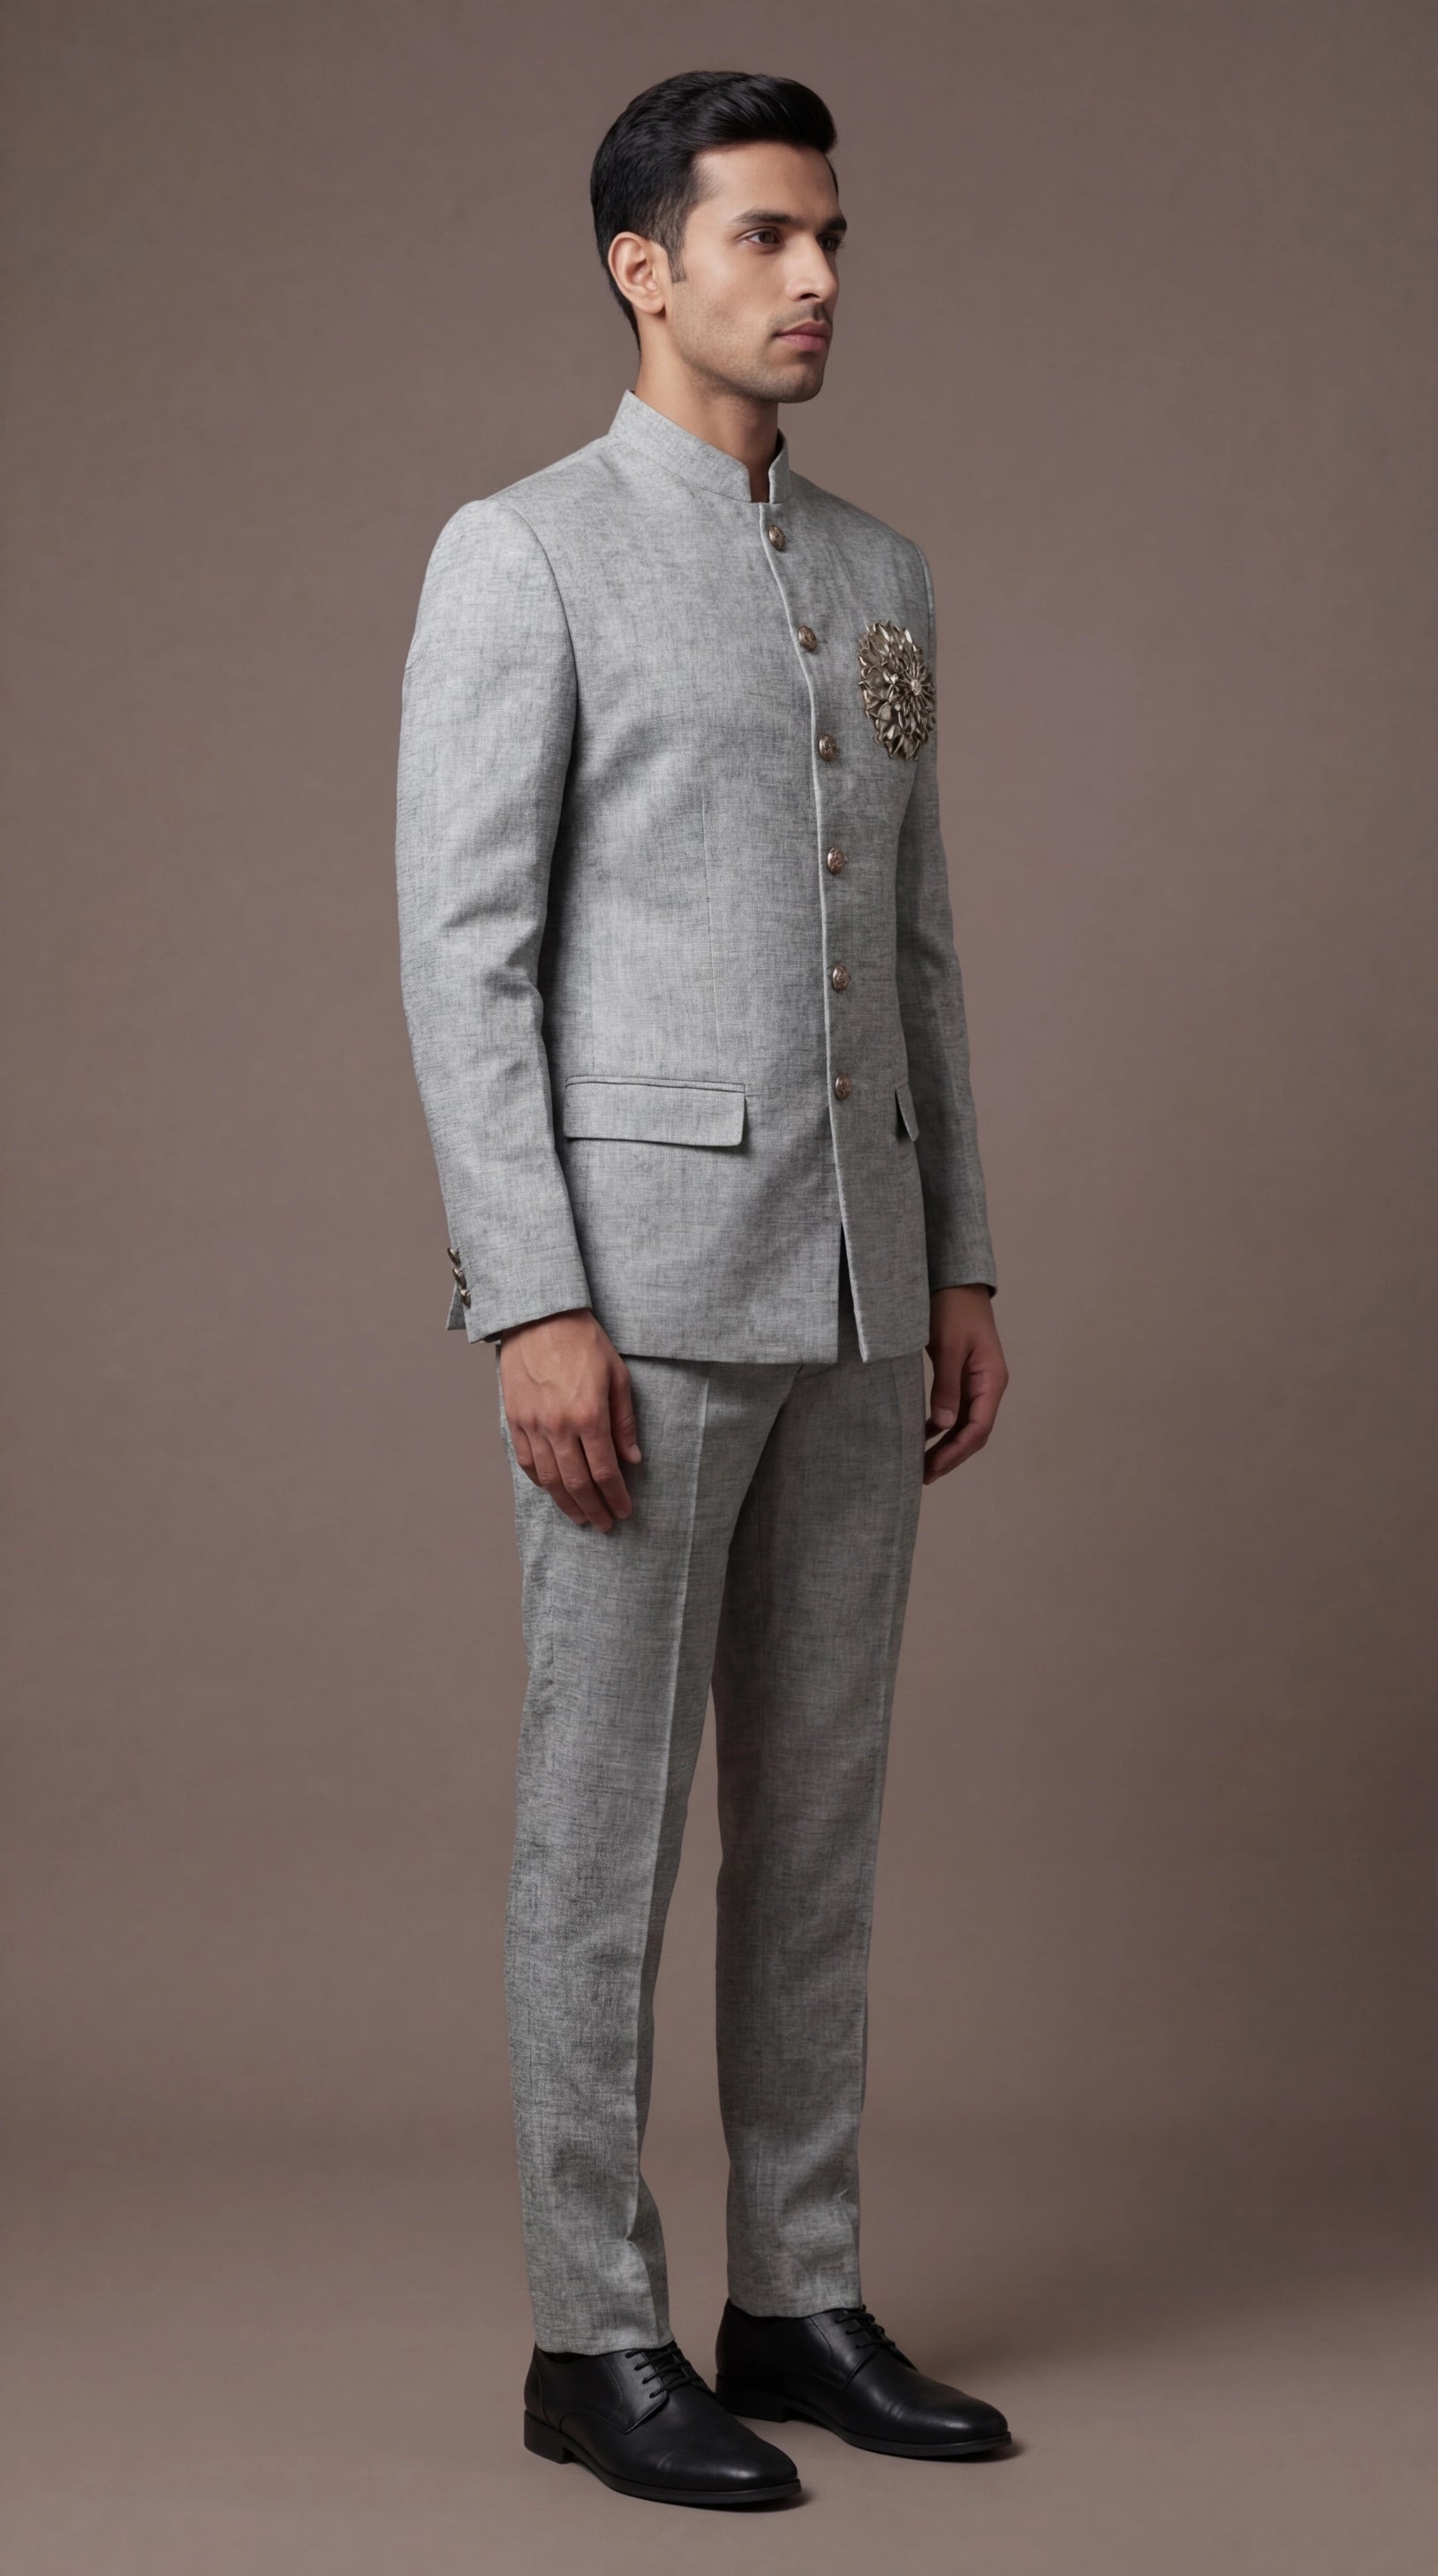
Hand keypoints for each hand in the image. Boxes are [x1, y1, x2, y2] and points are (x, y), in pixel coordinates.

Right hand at [498, 1308, 641, 1529]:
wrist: (539, 1316)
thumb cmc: (584, 1341)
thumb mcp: (617, 1376)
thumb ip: (624, 1421)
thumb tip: (633, 1459)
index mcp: (588, 1415)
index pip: (605, 1471)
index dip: (616, 1496)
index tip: (624, 1511)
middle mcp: (558, 1426)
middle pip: (577, 1483)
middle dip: (594, 1509)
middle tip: (604, 1524)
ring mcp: (532, 1424)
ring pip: (549, 1479)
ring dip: (566, 1503)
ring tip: (581, 1517)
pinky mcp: (514, 1419)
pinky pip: (527, 1462)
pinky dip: (541, 1482)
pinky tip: (553, 1490)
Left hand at [924, 1285, 1007, 1483]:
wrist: (955, 1280)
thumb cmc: (953, 1308)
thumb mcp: (946, 1347)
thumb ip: (946, 1386)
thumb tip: (945, 1426)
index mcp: (992, 1379)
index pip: (979, 1428)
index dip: (956, 1452)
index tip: (932, 1468)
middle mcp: (989, 1385)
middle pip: (974, 1431)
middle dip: (951, 1455)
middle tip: (924, 1475)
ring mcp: (978, 1381)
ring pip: (966, 1424)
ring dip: (946, 1444)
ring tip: (922, 1463)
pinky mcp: (964, 1376)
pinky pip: (957, 1409)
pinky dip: (942, 1426)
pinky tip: (924, 1435)